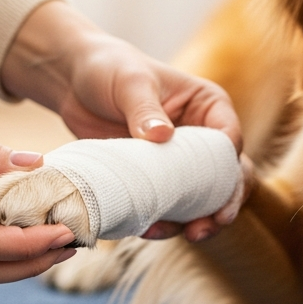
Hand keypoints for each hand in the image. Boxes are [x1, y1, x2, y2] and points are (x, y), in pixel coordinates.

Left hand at [1, 0, 246, 241]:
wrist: (73, 83)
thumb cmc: (108, 69)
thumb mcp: (130, 84)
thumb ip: (145, 110)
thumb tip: (162, 137)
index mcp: (207, 106)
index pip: (229, 141)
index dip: (229, 169)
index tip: (220, 192)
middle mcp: (201, 136)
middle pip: (226, 177)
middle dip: (223, 205)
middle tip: (208, 227)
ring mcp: (179, 161)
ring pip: (201, 198)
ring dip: (195, 220)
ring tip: (179, 234)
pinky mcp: (156, 179)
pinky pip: (169, 206)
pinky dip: (165, 221)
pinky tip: (150, 230)